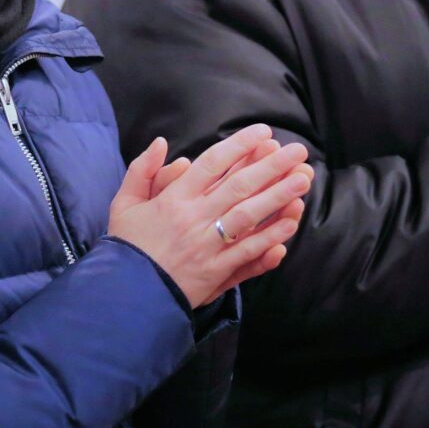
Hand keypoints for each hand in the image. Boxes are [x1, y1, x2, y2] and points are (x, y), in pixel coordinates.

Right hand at [107, 126, 312, 306]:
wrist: (127, 294)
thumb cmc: (127, 246)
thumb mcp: (125, 204)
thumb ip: (141, 170)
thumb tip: (160, 142)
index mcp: (173, 199)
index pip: (212, 164)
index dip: (239, 146)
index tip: (263, 133)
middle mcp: (194, 218)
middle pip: (238, 185)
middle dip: (271, 166)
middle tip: (298, 152)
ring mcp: (207, 245)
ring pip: (249, 215)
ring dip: (278, 196)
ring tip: (303, 179)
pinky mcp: (216, 271)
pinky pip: (248, 251)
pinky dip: (270, 236)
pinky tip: (291, 222)